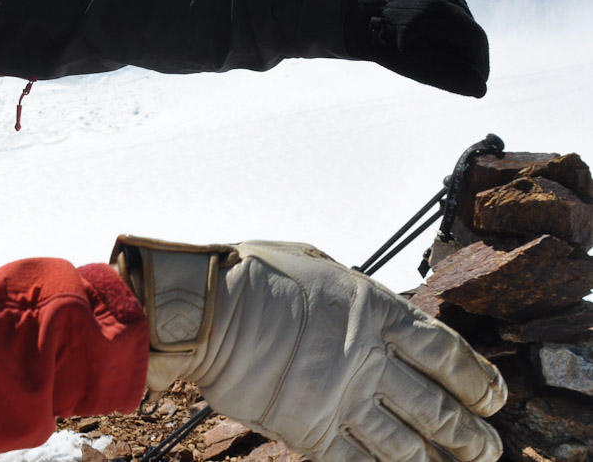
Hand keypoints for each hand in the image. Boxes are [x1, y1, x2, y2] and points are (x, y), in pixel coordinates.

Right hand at [113, 236, 505, 461]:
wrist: (208, 309)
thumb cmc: (250, 274)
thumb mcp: (313, 261)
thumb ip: (347, 287)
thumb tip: (359, 296)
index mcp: (375, 312)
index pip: (445, 353)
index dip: (478, 379)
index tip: (495, 396)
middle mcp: (370, 360)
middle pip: (437, 407)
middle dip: (469, 433)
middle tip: (487, 447)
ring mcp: (343, 399)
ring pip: (408, 445)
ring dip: (439, 460)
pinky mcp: (312, 431)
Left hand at [347, 0, 488, 96]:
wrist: (358, 14)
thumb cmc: (381, 42)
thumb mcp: (411, 64)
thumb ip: (446, 76)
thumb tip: (480, 89)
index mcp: (436, 9)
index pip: (474, 38)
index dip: (479, 63)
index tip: (475, 83)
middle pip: (471, 30)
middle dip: (467, 55)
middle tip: (455, 74)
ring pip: (464, 21)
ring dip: (458, 42)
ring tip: (436, 53)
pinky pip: (453, 12)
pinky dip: (449, 28)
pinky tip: (432, 37)